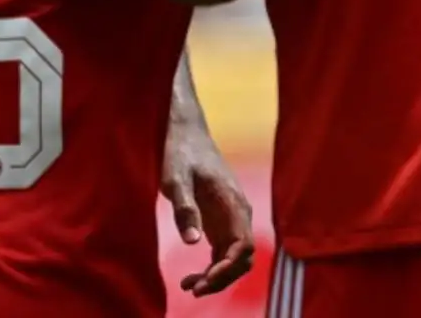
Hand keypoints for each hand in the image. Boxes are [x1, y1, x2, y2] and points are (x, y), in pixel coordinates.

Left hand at [164, 124, 255, 296]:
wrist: (183, 131)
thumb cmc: (179, 150)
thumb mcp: (176, 177)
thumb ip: (185, 207)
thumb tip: (192, 242)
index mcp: (233, 202)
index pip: (243, 245)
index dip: (229, 267)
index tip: (206, 279)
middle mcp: (238, 213)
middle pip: (242, 258)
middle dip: (222, 278)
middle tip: (193, 289)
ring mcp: (230, 219)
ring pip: (233, 259)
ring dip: (216, 277)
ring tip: (189, 287)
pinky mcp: (219, 222)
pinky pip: (223, 253)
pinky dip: (211, 269)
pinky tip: (191, 278)